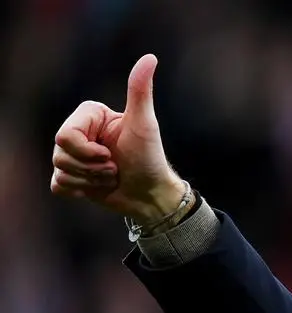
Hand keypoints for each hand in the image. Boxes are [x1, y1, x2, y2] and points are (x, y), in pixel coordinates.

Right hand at [50, 54, 188, 227]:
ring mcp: (73, 154)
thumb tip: (150, 57)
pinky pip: (57, 185)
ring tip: (111, 177)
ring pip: (60, 169)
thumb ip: (140, 91)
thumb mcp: (145, 124)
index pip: (65, 135)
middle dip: (91, 167)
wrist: (151, 194)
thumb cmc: (150, 158)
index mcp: (90, 115)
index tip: (111, 154)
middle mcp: (78, 132)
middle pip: (60, 153)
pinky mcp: (71, 177)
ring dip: (90, 180)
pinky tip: (97, 187)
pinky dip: (78, 190)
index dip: (87, 151)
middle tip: (114, 168)